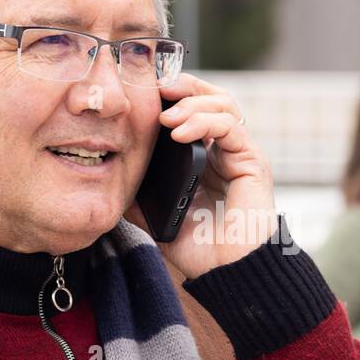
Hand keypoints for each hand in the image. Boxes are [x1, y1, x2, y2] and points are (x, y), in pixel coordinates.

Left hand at [122, 73, 276, 279]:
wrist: (225, 273)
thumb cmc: (198, 249)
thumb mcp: (155, 214)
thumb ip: (137, 191)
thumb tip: (107, 176)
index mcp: (204, 156)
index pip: (193, 108)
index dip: (171, 94)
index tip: (141, 91)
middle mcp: (225, 150)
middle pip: (211, 96)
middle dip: (182, 85)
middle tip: (154, 87)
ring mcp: (240, 154)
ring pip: (224, 104)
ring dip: (191, 103)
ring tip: (163, 116)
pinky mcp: (252, 162)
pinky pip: (230, 127)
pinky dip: (204, 122)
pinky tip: (178, 132)